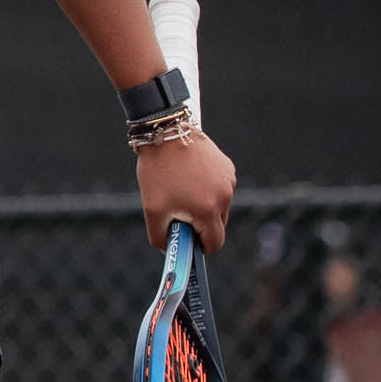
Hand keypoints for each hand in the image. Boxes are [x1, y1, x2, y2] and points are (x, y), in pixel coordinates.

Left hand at [136, 131, 236, 250]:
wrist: (164, 132)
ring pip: (220, 205)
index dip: (201, 247)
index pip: (215, 242)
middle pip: (219, 225)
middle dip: (201, 225)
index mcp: (208, 210)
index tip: (189, 242)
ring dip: (204, 206)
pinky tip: (189, 177)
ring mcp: (228, 180)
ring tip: (181, 191)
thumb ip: (160, 236)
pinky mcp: (227, 167)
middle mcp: (225, 196)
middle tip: (180, 215)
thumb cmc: (157, 171)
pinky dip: (207, 188)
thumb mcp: (152, 208)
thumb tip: (168, 249)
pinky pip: (220, 187)